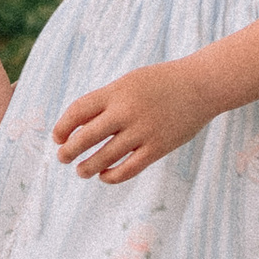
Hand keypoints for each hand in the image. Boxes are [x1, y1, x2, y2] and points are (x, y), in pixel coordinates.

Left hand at [54, 61, 213, 184]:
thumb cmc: (160, 83)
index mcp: (116, 91)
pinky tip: (104, 176)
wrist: (201, 85)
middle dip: (68, 151)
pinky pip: (129, 169)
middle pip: (86, 137)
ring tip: (81, 171)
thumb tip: (78, 126)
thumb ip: (106, 101)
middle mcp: (127, 111)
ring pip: (105, 157)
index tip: (57, 137)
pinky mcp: (158, 147)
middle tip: (63, 158)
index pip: (78, 111)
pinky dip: (112, 176)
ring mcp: (143, 131)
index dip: (63, 126)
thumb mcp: (130, 82)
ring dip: (87, 167)